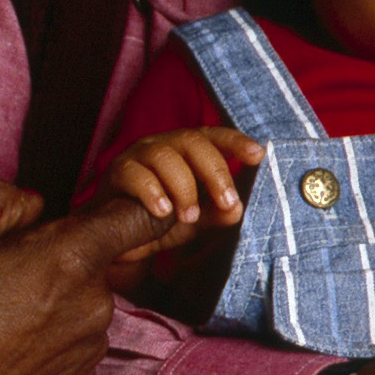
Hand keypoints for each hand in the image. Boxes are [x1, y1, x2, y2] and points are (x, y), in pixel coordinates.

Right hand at [0, 182, 171, 374]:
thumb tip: (33, 203)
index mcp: (69, 261)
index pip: (138, 218)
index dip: (128, 204)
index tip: (94, 214)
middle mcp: (94, 307)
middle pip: (93, 260)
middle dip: (55, 256)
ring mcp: (88, 351)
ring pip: (81, 302)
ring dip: (51, 299)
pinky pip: (73, 341)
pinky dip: (47, 337)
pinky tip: (4, 346)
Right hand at [103, 127, 262, 244]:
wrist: (118, 236)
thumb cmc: (161, 217)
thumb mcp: (196, 218)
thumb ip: (216, 213)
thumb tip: (237, 209)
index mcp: (188, 149)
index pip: (214, 137)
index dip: (236, 142)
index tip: (257, 155)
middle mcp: (165, 144)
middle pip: (193, 142)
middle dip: (215, 172)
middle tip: (227, 202)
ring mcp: (139, 155)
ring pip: (165, 157)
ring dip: (183, 188)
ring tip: (188, 217)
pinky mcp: (117, 172)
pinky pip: (135, 174)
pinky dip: (152, 193)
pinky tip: (162, 212)